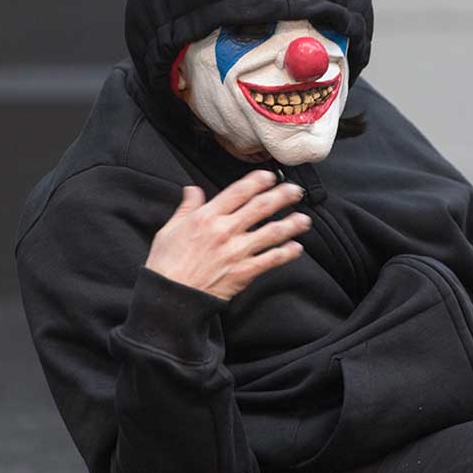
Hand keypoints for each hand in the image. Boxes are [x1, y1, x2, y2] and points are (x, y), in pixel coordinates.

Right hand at [144, 170, 311, 300]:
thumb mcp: (170, 229)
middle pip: (261, 208)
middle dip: (282, 197)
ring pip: (271, 233)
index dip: (258, 181)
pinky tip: (297, 248)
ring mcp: (237, 252)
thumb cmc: (166, 264)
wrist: (171, 296)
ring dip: (291, 224)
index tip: (270, 176)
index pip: (238, 192)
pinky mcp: (244, 272)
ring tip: (305, 219)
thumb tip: (193, 190)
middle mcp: (225, 231)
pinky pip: (270, 260)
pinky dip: (286, 253)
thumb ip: (187, 208)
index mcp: (207, 217)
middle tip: (296, 191)